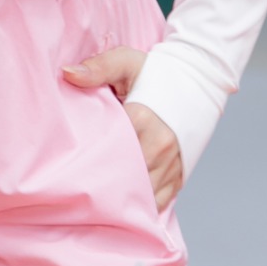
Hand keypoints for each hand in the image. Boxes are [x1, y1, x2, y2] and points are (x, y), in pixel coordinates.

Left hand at [61, 43, 184, 210]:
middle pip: (123, 176)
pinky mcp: (180, 176)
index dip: (88, 156)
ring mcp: (172, 163)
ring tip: (98, 197)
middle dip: (102, 182)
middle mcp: (159, 145)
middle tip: (78, 185)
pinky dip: (141, 205)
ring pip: (141, 194)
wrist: (198, 80)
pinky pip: (159, 202)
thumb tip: (68, 73)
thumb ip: (98, 67)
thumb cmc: (157, 71)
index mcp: (142, 117)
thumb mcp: (126, 61)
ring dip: (122, 197)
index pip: (108, 148)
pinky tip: (124, 202)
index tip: (71, 161)